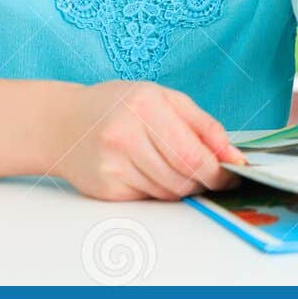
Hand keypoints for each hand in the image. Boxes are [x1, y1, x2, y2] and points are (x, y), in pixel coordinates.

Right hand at [52, 82, 247, 200]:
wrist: (63, 123)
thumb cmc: (121, 106)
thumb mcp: (165, 99)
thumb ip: (204, 126)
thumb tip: (234, 157)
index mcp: (146, 106)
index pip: (193, 154)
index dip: (219, 170)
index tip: (234, 175)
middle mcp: (125, 136)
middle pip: (183, 176)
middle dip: (206, 181)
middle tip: (214, 177)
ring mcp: (112, 165)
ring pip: (168, 192)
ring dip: (184, 187)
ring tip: (180, 169)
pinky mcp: (105, 189)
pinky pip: (149, 199)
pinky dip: (160, 190)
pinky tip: (151, 172)